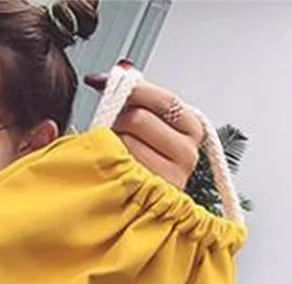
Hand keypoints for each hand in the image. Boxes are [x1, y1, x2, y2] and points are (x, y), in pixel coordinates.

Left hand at [84, 71, 203, 188]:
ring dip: (110, 145)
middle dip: (116, 119)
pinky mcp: (155, 198)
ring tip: (111, 155)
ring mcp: (174, 177)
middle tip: (107, 129)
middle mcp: (188, 153)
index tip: (100, 82)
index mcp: (191, 128)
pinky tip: (109, 169)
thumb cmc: (145, 163)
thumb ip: (138, 96)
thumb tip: (124, 65)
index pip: (161, 98)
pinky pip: (121, 170)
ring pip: (125, 143)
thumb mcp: (147, 125)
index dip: (129, 88)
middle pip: (138, 118)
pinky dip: (109, 166)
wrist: (144, 209)